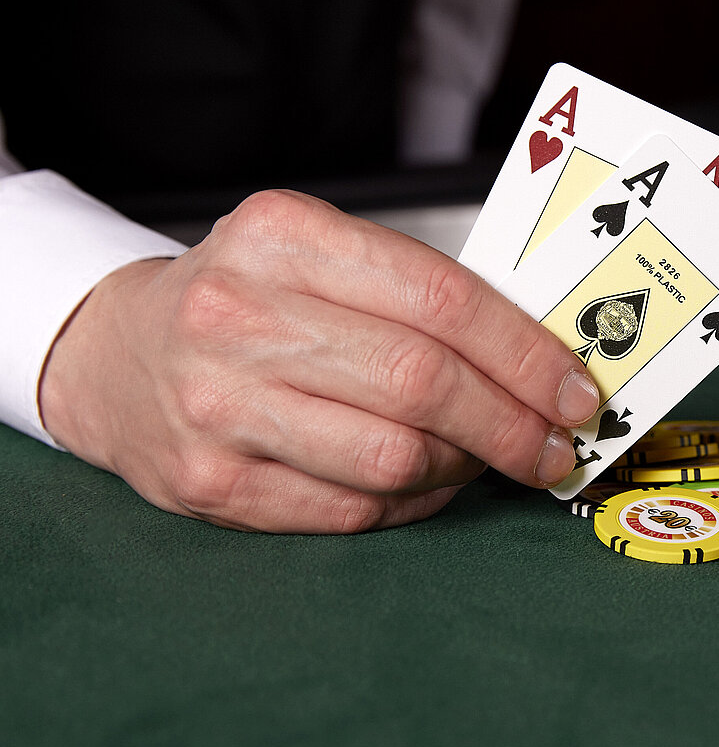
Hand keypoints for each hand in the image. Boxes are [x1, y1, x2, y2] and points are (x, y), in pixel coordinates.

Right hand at [38, 190, 599, 532]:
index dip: (524, 354)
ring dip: (464, 469)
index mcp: (283, 235)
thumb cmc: (246, 300)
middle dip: (512, 425)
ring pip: (394, 457)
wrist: (116, 352)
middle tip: (553, 446)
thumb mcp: (318, 255)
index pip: (441, 298)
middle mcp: (239, 313)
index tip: (574, 391)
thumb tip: (539, 358)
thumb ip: (417, 293)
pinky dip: (410, 506)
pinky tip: (425, 486)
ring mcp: (216, 403)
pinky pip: (350, 511)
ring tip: (484, 459)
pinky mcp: (207, 482)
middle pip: (424, 384)